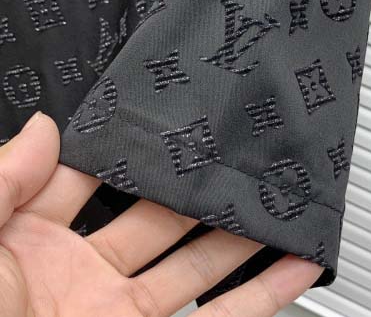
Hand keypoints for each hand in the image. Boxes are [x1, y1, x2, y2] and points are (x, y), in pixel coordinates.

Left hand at [0, 112, 322, 316]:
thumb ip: (4, 181)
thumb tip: (41, 126)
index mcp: (34, 241)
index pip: (95, 179)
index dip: (131, 152)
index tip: (170, 124)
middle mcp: (83, 273)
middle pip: (157, 218)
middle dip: (194, 189)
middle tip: (230, 156)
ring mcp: (120, 312)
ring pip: (196, 264)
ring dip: (238, 237)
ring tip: (272, 203)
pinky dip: (261, 296)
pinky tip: (290, 269)